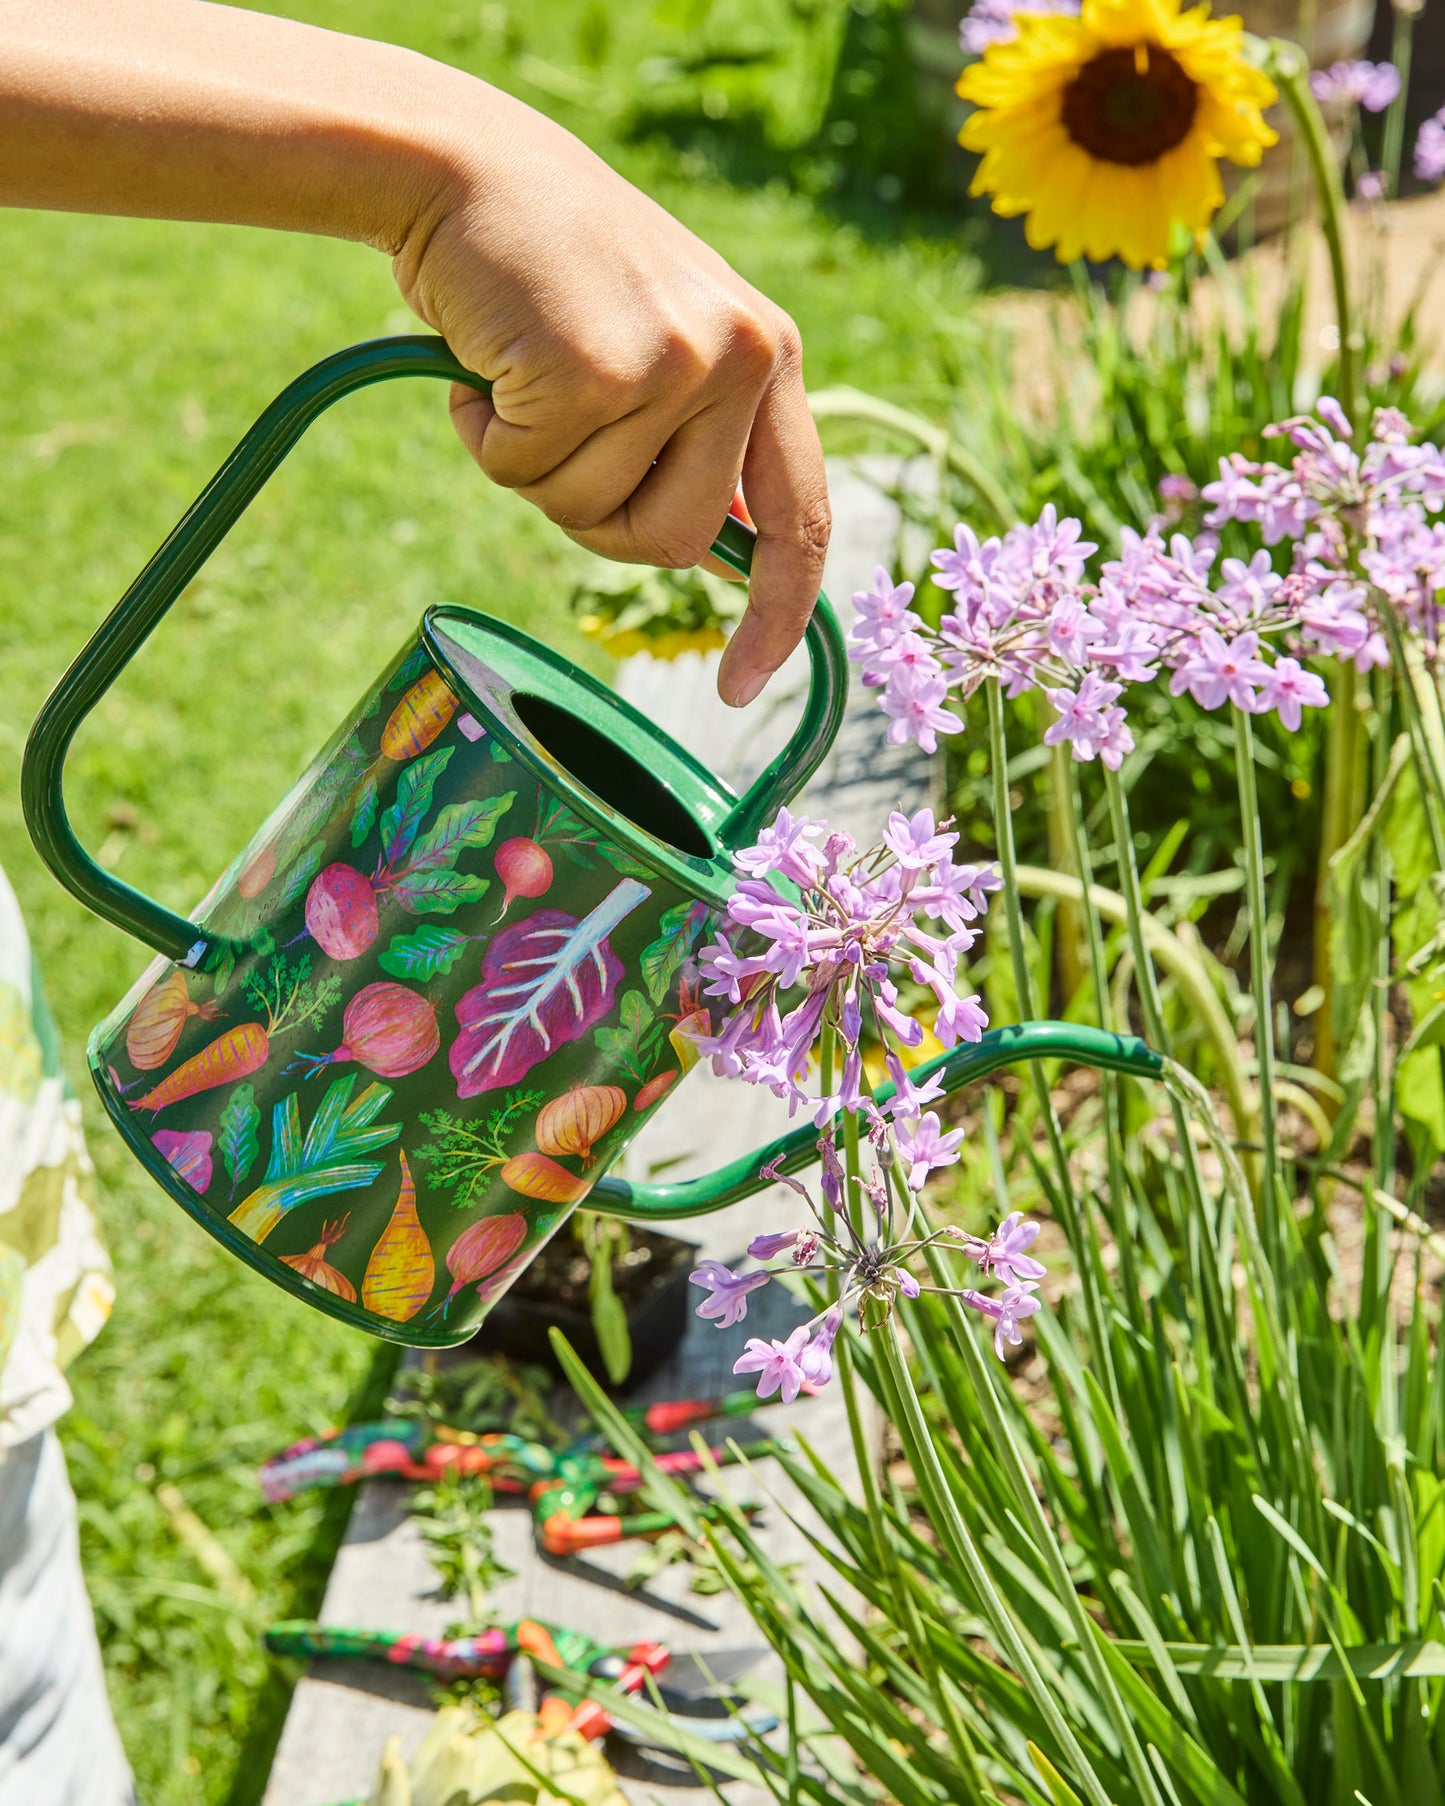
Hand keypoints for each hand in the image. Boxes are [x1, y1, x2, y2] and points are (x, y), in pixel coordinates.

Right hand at [392, 103, 830, 705]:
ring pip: (591, 516)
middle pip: (675, 544)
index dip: (777, 613)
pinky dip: (485, 439)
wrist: (466, 165)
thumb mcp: (658, 341)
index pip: (800, 517)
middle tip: (552, 443)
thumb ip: (699, 435)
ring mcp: (675, 363)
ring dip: (532, 471)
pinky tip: (482, 367)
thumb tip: (723, 544)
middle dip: (598, 522)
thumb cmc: (553, 269)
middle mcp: (744, 359)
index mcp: (771, 358)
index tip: (743, 687)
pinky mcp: (598, 370)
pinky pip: (525, 476)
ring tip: (518, 378)